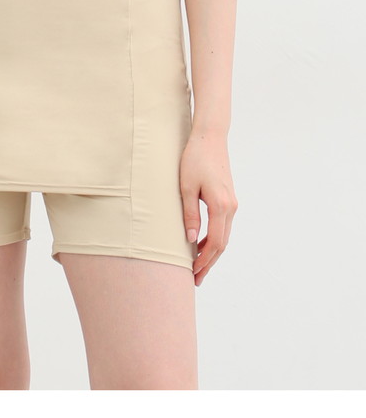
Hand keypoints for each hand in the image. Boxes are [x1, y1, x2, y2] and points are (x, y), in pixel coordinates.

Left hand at [179, 130, 237, 285]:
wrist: (210, 138)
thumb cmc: (194, 159)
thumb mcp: (186, 188)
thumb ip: (189, 214)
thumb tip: (190, 240)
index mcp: (221, 206)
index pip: (215, 243)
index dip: (204, 261)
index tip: (193, 274)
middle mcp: (231, 207)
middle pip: (222, 244)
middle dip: (209, 263)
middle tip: (195, 279)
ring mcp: (232, 203)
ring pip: (224, 236)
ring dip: (211, 252)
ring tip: (197, 267)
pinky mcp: (228, 199)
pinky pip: (222, 226)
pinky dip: (213, 239)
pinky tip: (199, 245)